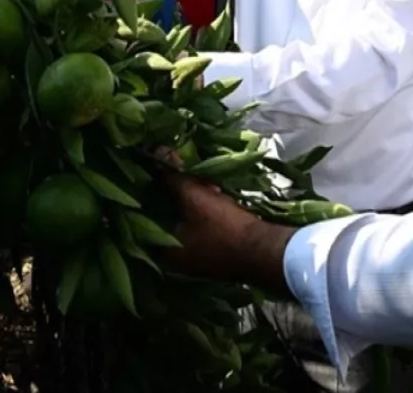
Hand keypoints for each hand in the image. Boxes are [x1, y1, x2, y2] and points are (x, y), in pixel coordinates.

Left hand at [154, 149, 294, 292]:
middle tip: (186, 176)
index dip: (153, 191)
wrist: (266, 250)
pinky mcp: (216, 256)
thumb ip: (174, 176)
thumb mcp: (196, 197)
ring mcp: (197, 261)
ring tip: (206, 184)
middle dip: (177, 195)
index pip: (147, 217)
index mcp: (165, 252)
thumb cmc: (225, 227)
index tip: (161, 174)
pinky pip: (203, 230)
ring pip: (188, 223)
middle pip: (169, 219)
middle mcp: (177, 261)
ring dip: (194, 202)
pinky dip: (206, 214)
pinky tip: (217, 196)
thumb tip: (157, 151)